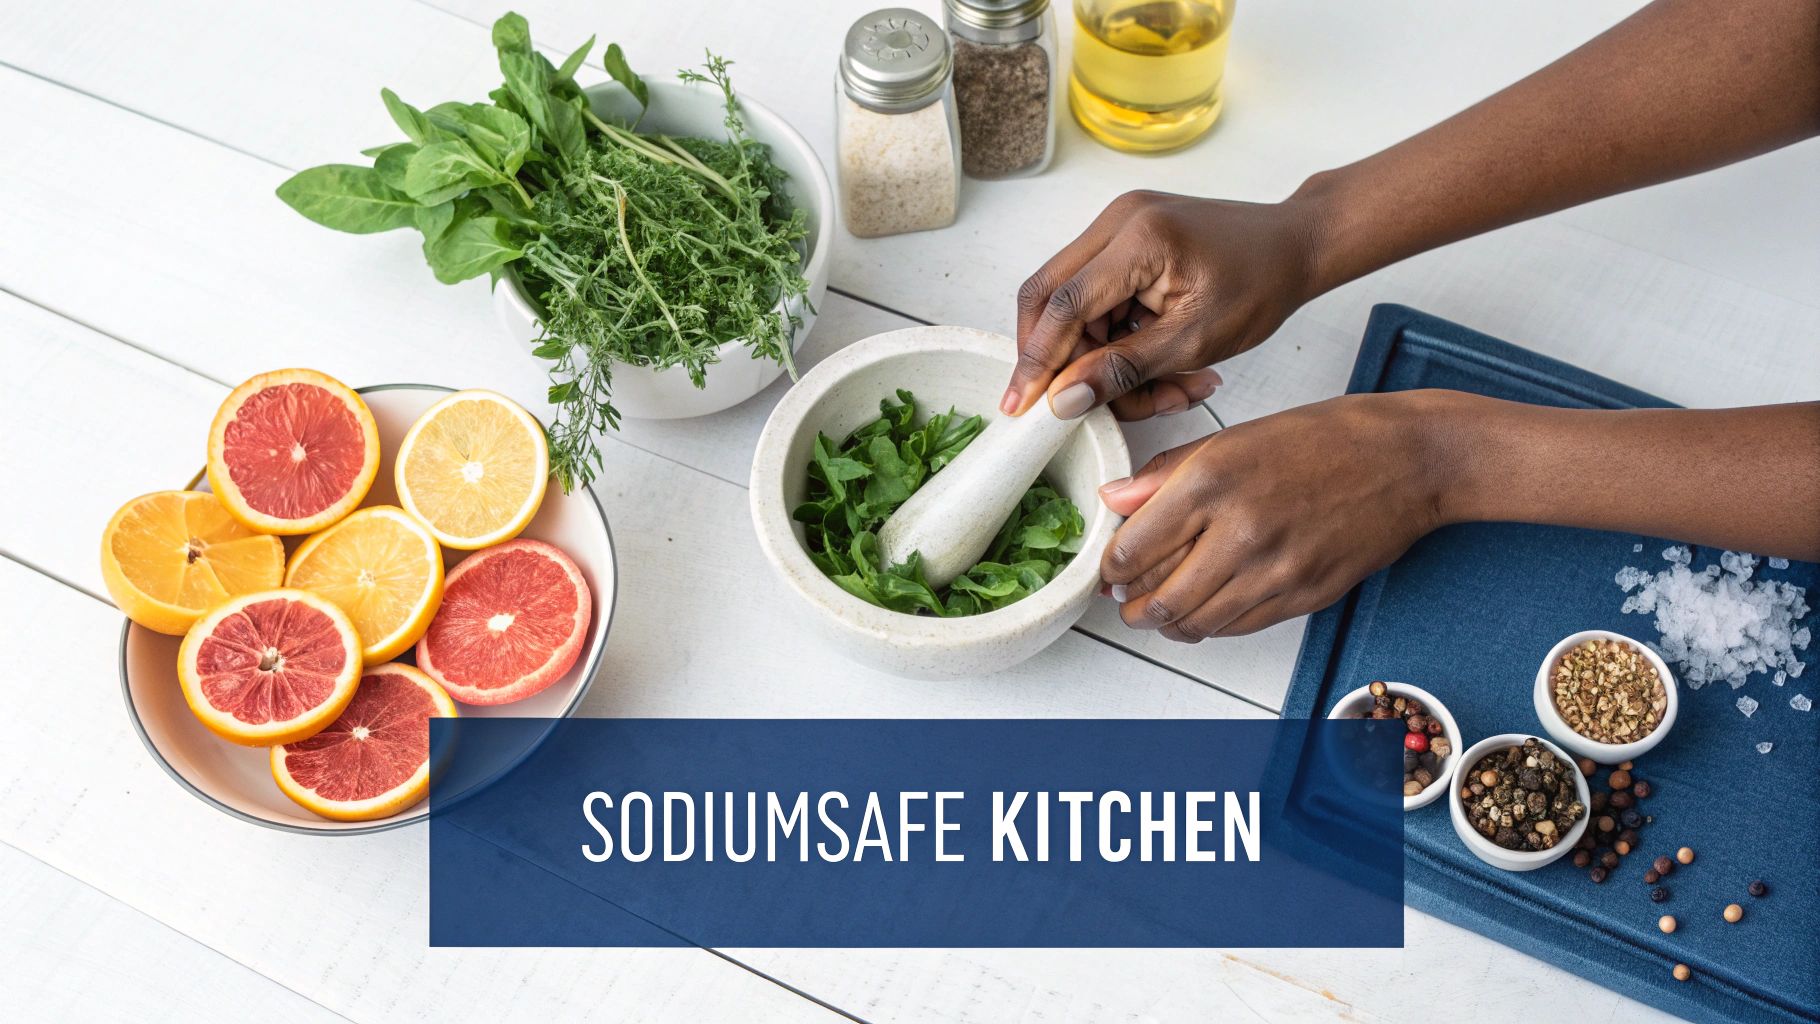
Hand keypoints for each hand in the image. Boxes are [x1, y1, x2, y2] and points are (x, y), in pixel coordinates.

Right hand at [1004, 190, 1323, 420]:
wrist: (1296, 245)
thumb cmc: (1263, 284)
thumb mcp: (1196, 341)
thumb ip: (1124, 369)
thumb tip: (1064, 399)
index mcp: (1139, 237)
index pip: (1064, 304)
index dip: (1037, 359)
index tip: (1020, 404)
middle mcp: (1118, 220)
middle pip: (1050, 297)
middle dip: (1058, 358)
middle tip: (1074, 404)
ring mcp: (1119, 225)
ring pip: (1073, 305)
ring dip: (1100, 356)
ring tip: (1160, 390)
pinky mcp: (1126, 239)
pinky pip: (1097, 297)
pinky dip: (1116, 339)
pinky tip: (1157, 365)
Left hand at [1097, 391, 1459, 639]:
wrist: (1407, 460)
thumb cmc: (1327, 440)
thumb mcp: (1234, 437)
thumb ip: (1166, 473)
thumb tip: (1115, 500)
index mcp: (1211, 481)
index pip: (1132, 549)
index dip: (1111, 568)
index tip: (1110, 569)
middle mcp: (1238, 531)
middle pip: (1158, 597)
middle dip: (1132, 607)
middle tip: (1124, 601)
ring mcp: (1274, 571)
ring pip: (1195, 623)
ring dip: (1167, 624)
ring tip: (1159, 612)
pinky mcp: (1303, 597)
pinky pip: (1237, 627)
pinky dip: (1211, 625)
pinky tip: (1204, 609)